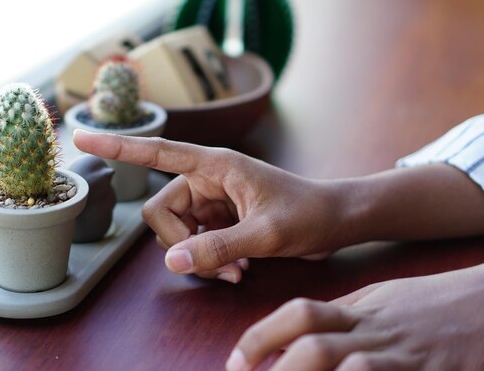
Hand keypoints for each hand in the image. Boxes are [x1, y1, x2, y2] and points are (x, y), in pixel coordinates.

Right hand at [73, 130, 344, 282]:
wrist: (334, 222)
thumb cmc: (308, 213)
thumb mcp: (267, 233)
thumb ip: (219, 247)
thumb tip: (170, 261)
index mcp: (214, 165)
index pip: (157, 151)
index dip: (118, 147)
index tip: (81, 139)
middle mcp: (205, 180)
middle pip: (160, 214)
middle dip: (183, 245)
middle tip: (218, 264)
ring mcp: (209, 202)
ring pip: (175, 234)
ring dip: (199, 258)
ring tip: (236, 269)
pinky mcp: (216, 221)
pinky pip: (193, 245)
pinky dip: (209, 263)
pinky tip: (237, 271)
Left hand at [226, 265, 483, 370]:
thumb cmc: (427, 305)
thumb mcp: (379, 301)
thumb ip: (339, 317)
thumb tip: (290, 336)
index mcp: (359, 309)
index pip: (299, 314)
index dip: (261, 336)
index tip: (237, 361)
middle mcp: (374, 330)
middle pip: (315, 345)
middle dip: (278, 369)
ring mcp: (403, 355)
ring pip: (350, 368)